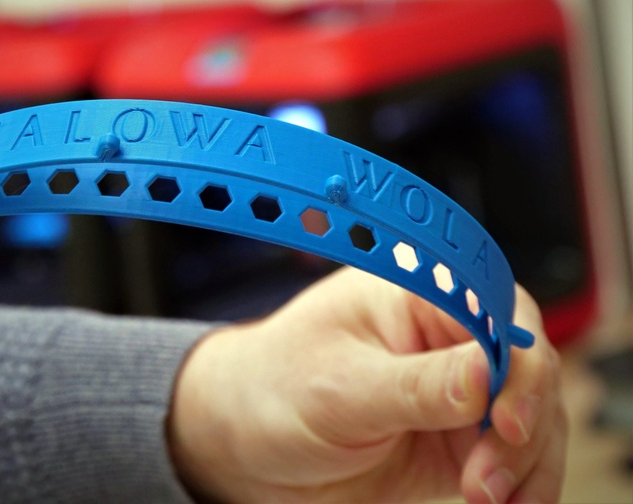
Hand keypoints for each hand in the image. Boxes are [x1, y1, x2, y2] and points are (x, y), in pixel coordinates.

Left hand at [169, 266, 565, 502]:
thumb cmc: (274, 387)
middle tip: (489, 473)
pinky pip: (512, 456)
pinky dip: (522, 482)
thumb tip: (490, 372)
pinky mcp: (455, 437)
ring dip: (526, 461)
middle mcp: (443, 337)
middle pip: (526, 365)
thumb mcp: (340, 387)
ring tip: (488, 497)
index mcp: (414, 294)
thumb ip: (416, 385)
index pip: (495, 309)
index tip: (506, 416)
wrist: (246, 444)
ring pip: (532, 416)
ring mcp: (454, 389)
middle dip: (524, 422)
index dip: (518, 360)